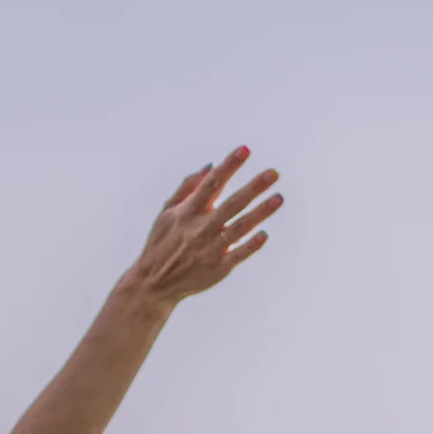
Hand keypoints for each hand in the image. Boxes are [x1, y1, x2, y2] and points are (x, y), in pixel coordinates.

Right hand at [119, 147, 283, 307]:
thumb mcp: (167, 212)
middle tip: (274, 173)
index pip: (211, 184)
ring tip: (279, 198)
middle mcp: (200, 229)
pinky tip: (264, 234)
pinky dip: (251, 245)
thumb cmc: (161, 242)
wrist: (153, 284)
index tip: (245, 150)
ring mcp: (210, 249)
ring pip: (239, 228)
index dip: (229, 166)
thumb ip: (188, 188)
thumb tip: (210, 166)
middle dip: (253, 188)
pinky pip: (238, 255)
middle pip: (231, 204)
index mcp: (187, 212)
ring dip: (260, 213)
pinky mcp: (218, 268)